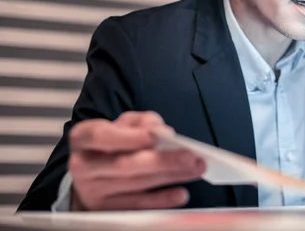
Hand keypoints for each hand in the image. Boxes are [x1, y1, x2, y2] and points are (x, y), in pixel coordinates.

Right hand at [68, 111, 205, 210]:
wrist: (90, 172)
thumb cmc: (112, 142)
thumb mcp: (122, 124)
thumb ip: (141, 121)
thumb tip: (159, 129)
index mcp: (84, 138)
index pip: (102, 136)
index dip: (129, 137)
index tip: (156, 135)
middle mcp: (83, 166)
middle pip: (125, 165)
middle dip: (162, 160)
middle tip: (191, 156)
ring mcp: (92, 191)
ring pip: (136, 184)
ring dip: (170, 176)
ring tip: (195, 169)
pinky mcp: (105, 210)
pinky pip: (137, 206)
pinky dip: (161, 200)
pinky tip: (180, 194)